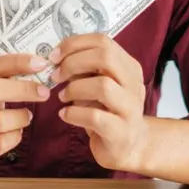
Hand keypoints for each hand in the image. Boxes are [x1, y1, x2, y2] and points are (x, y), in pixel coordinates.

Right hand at [0, 54, 50, 176]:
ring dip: (21, 116)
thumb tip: (34, 68)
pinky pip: (1, 143)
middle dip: (24, 89)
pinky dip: (15, 135)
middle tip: (43, 92)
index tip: (40, 63)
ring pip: (0, 120)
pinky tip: (14, 133)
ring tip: (26, 116)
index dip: (17, 63)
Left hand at [51, 34, 148, 172]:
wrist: (129, 146)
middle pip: (105, 58)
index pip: (103, 41)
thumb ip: (84, 70)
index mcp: (129, 67)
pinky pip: (95, 116)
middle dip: (73, 63)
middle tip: (56, 76)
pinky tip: (65, 115)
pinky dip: (74, 113)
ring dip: (74, 89)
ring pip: (103, 86)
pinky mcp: (122, 132)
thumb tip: (57, 58)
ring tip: (62, 96)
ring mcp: (131, 108)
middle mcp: (134, 84)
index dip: (74, 45)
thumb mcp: (98, 85)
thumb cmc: (108, 112)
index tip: (54, 56)